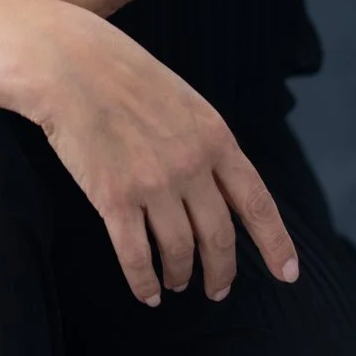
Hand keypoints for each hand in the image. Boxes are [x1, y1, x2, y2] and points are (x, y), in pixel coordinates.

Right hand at [28, 9, 300, 304]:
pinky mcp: (114, 198)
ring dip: (180, 275)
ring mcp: (153, 183)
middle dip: (221, 271)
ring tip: (176, 284)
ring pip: (180, 251)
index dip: (275, 243)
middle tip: (218, 290)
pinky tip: (147, 292)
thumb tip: (218, 185)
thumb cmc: (120, 72)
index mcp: (214, 136)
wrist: (67, 62)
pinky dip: (144, 281)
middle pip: (219, 237)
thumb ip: (203, 140)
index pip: (257, 203)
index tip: (287, 274)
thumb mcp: (181, 98)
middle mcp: (190, 164)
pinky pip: (136, 256)